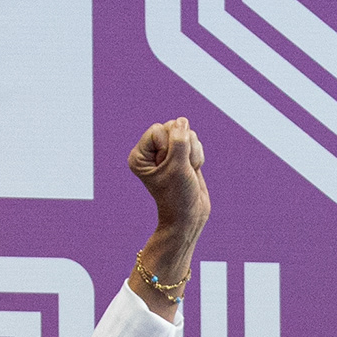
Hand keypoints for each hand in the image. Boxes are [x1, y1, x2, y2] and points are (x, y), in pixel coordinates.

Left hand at [129, 116, 208, 239]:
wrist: (190, 216)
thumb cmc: (179, 196)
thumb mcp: (178, 167)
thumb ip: (180, 140)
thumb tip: (182, 120)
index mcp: (140, 156)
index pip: (158, 130)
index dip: (169, 147)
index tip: (169, 168)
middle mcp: (151, 152)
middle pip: (172, 127)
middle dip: (183, 146)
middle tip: (180, 169)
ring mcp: (167, 153)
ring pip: (186, 133)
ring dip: (192, 152)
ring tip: (187, 171)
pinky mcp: (181, 155)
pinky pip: (194, 141)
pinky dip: (197, 155)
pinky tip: (192, 170)